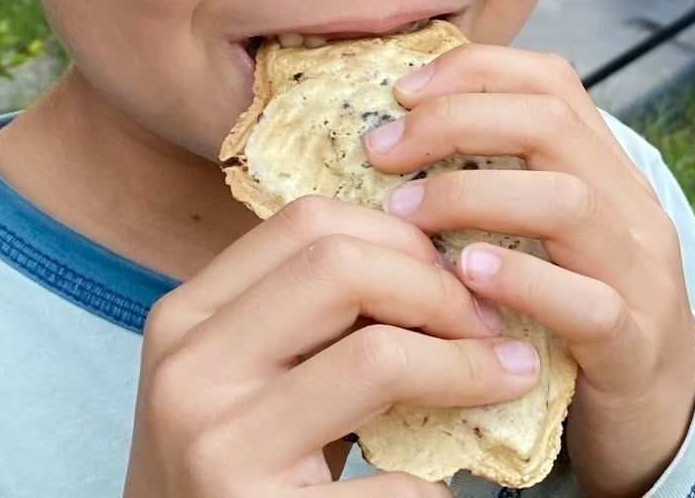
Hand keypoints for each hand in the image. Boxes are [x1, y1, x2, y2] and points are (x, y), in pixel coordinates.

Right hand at [123, 195, 541, 497]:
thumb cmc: (248, 471)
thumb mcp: (259, 376)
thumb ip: (318, 313)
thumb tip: (447, 255)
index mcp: (185, 318)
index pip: (307, 222)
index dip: (403, 237)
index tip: (456, 276)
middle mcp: (188, 373)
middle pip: (342, 265)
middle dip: (440, 289)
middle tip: (493, 327)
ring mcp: (215, 448)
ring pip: (376, 354)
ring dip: (467, 365)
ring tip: (509, 379)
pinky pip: (393, 480)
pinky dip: (437, 483)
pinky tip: (442, 488)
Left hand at [366, 46, 694, 497]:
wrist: (663, 417)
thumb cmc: (575, 321)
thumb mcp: (549, 239)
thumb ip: (501, 186)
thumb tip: (396, 137)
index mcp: (608, 172)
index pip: (552, 81)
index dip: (475, 71)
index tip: (404, 92)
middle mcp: (631, 209)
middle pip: (551, 124)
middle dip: (457, 122)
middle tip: (383, 151)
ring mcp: (640, 275)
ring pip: (566, 202)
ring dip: (472, 196)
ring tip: (404, 214)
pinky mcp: (633, 345)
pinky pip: (585, 303)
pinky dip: (522, 281)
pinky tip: (464, 276)